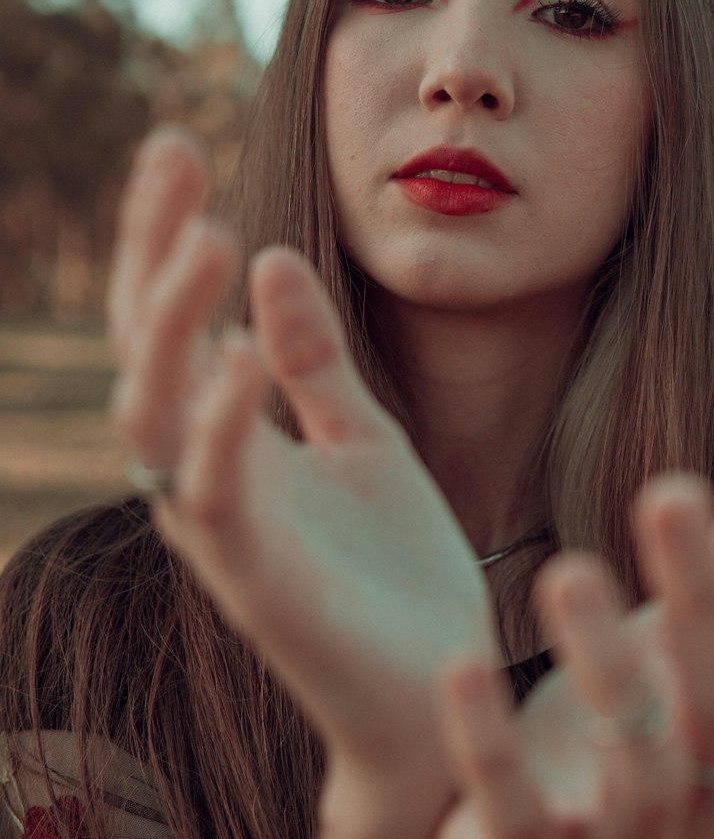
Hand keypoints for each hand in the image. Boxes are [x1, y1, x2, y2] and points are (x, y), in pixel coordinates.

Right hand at [108, 129, 495, 829]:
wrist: (442, 694)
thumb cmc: (396, 575)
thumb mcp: (362, 440)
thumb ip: (314, 360)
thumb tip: (274, 253)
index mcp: (229, 439)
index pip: (177, 320)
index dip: (165, 235)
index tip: (179, 144)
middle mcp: (206, 478)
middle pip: (146, 350)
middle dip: (151, 254)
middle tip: (172, 155)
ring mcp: (225, 533)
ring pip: (156, 415)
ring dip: (174, 324)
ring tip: (205, 237)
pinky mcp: (257, 585)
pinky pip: (217, 495)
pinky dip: (223, 421)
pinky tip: (245, 352)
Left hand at [430, 477, 713, 838]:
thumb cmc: (615, 735)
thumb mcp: (670, 663)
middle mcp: (706, 814)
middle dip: (704, 602)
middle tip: (670, 493)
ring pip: (639, 774)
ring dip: (607, 665)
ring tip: (568, 570)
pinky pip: (514, 816)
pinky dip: (489, 744)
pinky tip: (463, 666)